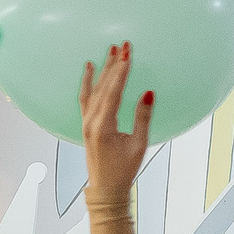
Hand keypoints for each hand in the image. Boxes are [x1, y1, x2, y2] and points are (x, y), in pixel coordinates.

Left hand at [80, 44, 153, 196]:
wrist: (105, 188)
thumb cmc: (123, 169)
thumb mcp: (139, 144)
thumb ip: (143, 117)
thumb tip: (149, 93)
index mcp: (103, 127)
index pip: (113, 92)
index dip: (121, 72)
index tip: (128, 53)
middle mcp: (91, 122)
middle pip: (102, 87)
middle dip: (114, 65)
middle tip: (122, 45)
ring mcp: (86, 123)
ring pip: (93, 91)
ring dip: (102, 69)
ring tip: (110, 50)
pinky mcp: (86, 125)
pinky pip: (85, 99)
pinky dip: (87, 82)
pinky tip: (89, 68)